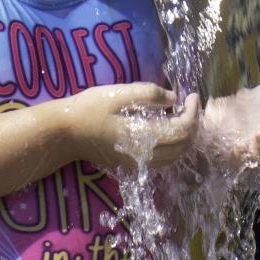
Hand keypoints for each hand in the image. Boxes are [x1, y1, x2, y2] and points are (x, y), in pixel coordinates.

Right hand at [60, 84, 203, 172]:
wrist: (65, 133)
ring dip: (185, 138)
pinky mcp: (132, 165)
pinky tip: (169, 133)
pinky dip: (173, 148)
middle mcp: (145, 155)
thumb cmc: (90, 108)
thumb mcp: (118, 94)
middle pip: (183, 145)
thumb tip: (174, 97)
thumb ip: (148, 94)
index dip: (193, 112)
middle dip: (193, 125)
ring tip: (183, 117)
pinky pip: (163, 161)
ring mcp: (139, 163)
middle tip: (191, 106)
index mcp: (144, 136)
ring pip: (175, 156)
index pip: (182, 129)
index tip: (192, 95)